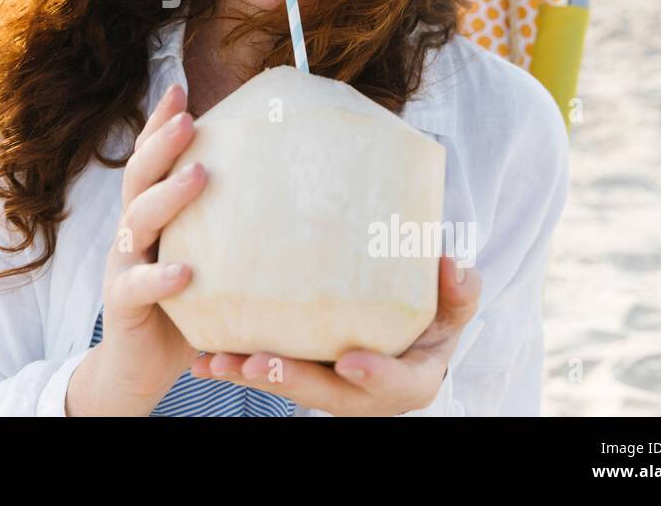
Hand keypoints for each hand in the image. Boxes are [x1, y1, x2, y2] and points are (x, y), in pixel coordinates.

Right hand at [67, 82, 207, 413]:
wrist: (138, 368)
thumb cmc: (185, 310)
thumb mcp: (211, 262)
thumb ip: (233, 232)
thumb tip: (296, 198)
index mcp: (151, 217)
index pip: (151, 161)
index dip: (159, 123)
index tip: (179, 88)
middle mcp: (131, 233)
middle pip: (138, 177)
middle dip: (160, 143)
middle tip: (189, 119)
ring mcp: (122, 265)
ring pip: (135, 221)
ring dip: (166, 196)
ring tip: (199, 176)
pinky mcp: (121, 305)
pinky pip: (137, 286)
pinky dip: (159, 277)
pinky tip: (185, 272)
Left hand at [189, 255, 481, 415]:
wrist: (406, 326)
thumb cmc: (431, 310)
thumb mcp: (453, 304)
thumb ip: (458, 291)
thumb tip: (454, 266)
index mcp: (410, 378)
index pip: (396, 385)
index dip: (374, 376)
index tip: (349, 360)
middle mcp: (365, 392)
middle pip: (328, 395)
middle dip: (290, 380)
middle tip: (256, 362)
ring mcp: (329, 386)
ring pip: (289, 387)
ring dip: (250, 377)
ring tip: (218, 361)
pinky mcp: (299, 373)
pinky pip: (264, 374)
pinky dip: (233, 368)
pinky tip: (202, 359)